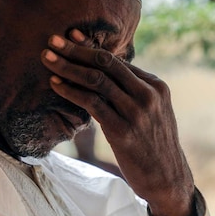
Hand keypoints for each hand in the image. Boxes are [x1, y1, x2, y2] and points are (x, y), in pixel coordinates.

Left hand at [41, 30, 195, 215]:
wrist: (167, 179)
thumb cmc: (153, 146)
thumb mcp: (153, 113)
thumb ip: (134, 93)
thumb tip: (106, 76)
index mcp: (156, 86)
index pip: (118, 60)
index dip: (92, 47)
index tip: (72, 36)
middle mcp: (148, 95)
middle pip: (106, 64)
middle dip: (77, 50)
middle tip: (53, 40)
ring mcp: (136, 112)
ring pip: (96, 80)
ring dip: (68, 67)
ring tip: (47, 59)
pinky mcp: (123, 131)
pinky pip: (92, 103)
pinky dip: (71, 91)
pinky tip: (55, 85)